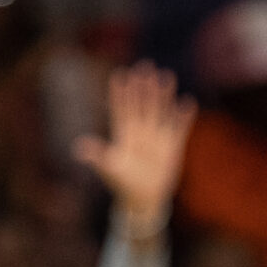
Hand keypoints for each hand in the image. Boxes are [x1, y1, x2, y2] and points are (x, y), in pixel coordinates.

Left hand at [73, 62, 194, 232]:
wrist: (143, 200)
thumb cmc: (123, 184)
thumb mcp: (109, 169)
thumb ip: (97, 156)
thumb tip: (79, 149)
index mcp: (124, 134)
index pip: (121, 108)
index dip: (119, 93)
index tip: (120, 75)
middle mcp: (141, 132)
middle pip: (142, 104)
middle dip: (143, 86)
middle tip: (145, 66)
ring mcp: (157, 138)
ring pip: (160, 111)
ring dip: (163, 95)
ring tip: (167, 76)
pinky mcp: (172, 148)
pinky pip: (179, 128)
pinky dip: (183, 116)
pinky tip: (187, 102)